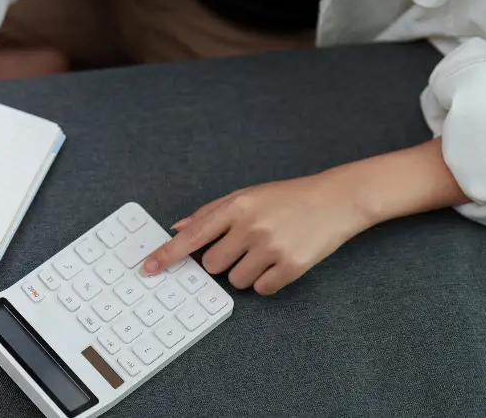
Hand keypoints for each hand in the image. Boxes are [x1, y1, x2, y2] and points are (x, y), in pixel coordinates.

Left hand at [141, 169, 374, 294]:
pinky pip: (262, 289)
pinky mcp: (293, 265)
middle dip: (222, 261)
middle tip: (244, 247)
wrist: (337, 200)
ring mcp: (272, 247)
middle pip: (212, 264)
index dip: (167, 254)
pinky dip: (266, 281)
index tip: (148, 268)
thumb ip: (210, 212)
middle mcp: (251, 226)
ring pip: (235, 280)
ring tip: (266, 252)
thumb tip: (178, 229)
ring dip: (245, 273)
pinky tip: (280, 262)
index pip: (193, 235)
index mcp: (237, 206)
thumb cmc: (287, 197)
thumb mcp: (247, 195)